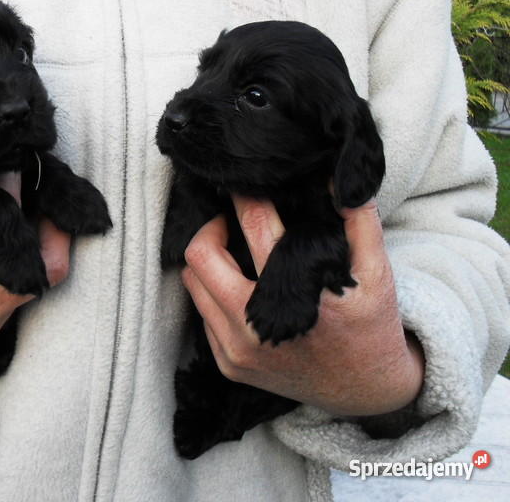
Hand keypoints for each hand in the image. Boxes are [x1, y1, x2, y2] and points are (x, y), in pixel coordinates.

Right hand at [0, 162, 70, 397]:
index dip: (12, 188)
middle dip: (44, 228)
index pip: (7, 221)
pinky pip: (1, 321)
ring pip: (26, 294)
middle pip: (41, 264)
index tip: (10, 167)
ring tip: (9, 230)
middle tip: (33, 199)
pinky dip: (1, 293)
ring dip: (23, 261)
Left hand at [181, 195, 423, 415]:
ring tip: (231, 249)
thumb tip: (339, 179)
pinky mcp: (228, 365)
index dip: (245, 197)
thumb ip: (360, 222)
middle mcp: (256, 326)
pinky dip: (212, 294)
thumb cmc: (370, 326)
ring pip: (193, 286)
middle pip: (201, 256)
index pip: (254, 227)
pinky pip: (201, 316)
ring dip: (206, 262)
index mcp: (295, 296)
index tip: (242, 184)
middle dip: (211, 227)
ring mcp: (237, 350)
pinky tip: (236, 285)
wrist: (365, 392)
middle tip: (230, 220)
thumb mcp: (378, 273)